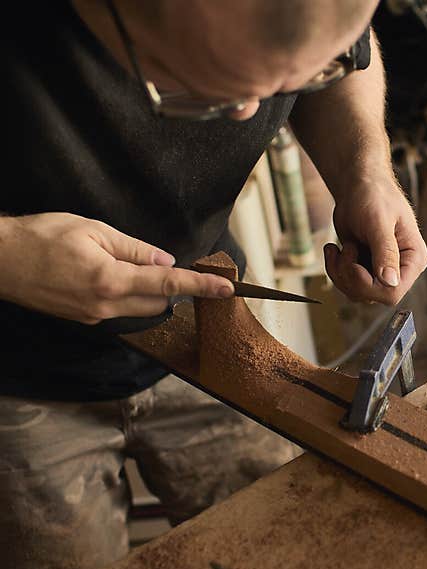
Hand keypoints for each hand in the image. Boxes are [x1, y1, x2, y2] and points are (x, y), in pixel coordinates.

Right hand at [0, 213, 233, 324]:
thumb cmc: (40, 238)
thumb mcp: (92, 231)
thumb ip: (134, 249)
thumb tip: (165, 262)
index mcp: (111, 280)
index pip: (169, 286)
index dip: (201, 286)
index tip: (226, 289)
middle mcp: (105, 306)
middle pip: (159, 303)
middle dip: (169, 287)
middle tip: (159, 263)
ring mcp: (94, 317)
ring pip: (140, 309)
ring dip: (146, 292)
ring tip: (120, 265)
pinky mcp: (84, 319)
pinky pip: (118, 310)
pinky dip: (125, 295)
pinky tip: (104, 275)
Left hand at [324, 177, 426, 305]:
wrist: (358, 186)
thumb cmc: (373, 196)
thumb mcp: (378, 222)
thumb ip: (385, 252)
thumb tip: (391, 282)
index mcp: (414, 259)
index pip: (394, 292)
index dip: (369, 285)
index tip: (353, 265)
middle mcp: (401, 270)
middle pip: (373, 296)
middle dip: (350, 277)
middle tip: (345, 249)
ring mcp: (383, 272)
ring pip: (357, 293)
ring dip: (340, 273)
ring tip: (338, 248)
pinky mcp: (366, 270)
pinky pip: (347, 285)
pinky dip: (335, 270)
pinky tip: (335, 250)